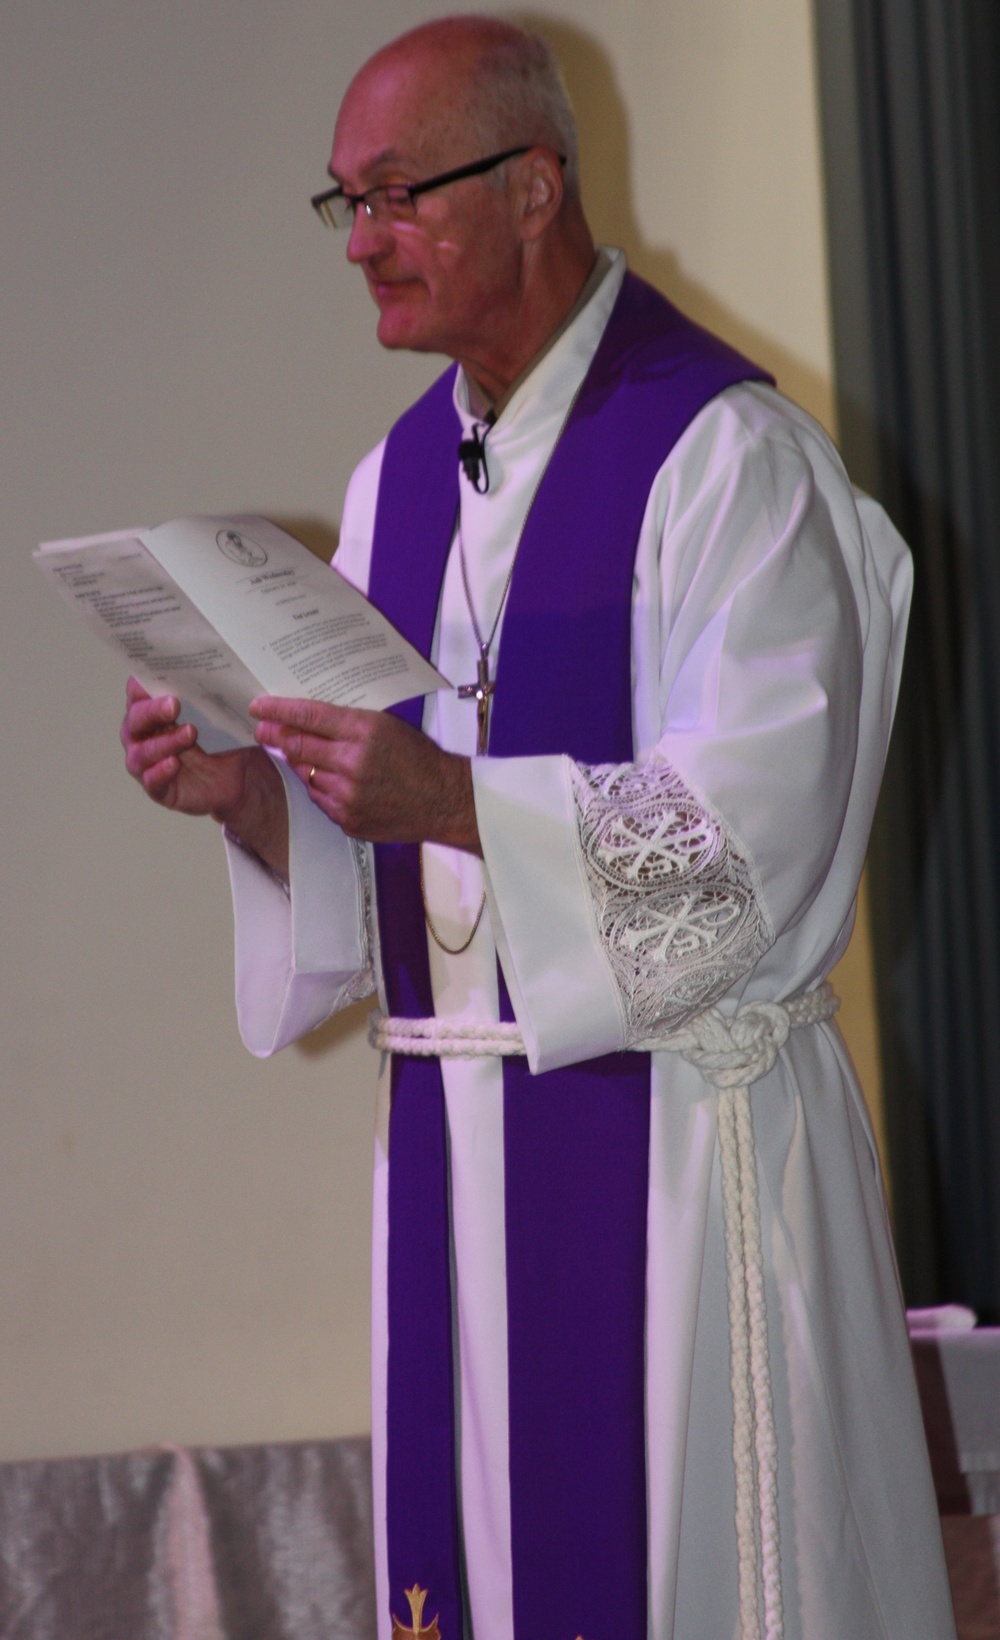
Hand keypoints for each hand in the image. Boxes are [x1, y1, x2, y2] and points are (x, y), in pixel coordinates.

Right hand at [121, 678, 288, 875]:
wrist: (238, 775)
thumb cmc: (220, 738)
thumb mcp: (218, 713)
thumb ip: (210, 695)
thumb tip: (216, 670)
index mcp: (151, 710)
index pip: (137, 693)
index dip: (141, 685)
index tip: (155, 677)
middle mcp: (141, 735)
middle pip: (135, 720)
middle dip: (152, 711)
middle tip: (174, 704)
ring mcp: (147, 762)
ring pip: (141, 752)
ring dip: (163, 742)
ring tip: (189, 734)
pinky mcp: (158, 788)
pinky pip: (151, 782)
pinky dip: (159, 772)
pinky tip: (174, 763)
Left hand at [250, 696, 480, 853]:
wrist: (443, 800)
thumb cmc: (418, 758)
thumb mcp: (386, 725)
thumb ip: (346, 723)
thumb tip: (306, 719)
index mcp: (364, 731)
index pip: (309, 716)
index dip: (279, 710)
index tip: (258, 706)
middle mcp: (352, 763)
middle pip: (298, 746)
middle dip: (276, 735)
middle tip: (262, 729)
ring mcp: (348, 795)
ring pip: (305, 774)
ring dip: (301, 763)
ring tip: (304, 756)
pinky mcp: (347, 819)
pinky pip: (319, 798)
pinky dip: (319, 787)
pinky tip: (330, 780)